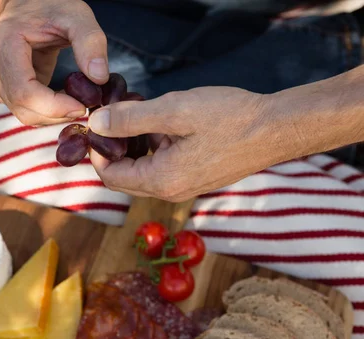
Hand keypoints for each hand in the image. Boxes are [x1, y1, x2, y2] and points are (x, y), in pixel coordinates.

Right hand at [0, 0, 108, 125]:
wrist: (28, 4)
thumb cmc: (50, 6)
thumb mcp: (77, 16)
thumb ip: (91, 43)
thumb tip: (99, 78)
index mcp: (2, 44)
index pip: (24, 92)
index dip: (54, 107)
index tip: (82, 106)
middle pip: (23, 108)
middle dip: (57, 113)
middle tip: (85, 104)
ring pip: (23, 113)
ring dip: (53, 114)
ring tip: (74, 96)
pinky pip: (22, 109)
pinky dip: (45, 110)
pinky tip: (60, 96)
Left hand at [86, 87, 283, 201]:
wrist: (277, 128)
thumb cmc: (230, 117)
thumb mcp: (175, 111)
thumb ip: (131, 119)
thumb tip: (96, 123)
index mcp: (161, 180)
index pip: (110, 176)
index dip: (96, 151)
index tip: (97, 124)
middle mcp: (170, 192)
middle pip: (124, 178)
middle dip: (113, 149)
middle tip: (114, 118)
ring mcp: (185, 188)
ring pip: (143, 173)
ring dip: (134, 148)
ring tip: (138, 116)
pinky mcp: (197, 179)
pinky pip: (163, 169)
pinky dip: (154, 149)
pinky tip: (162, 125)